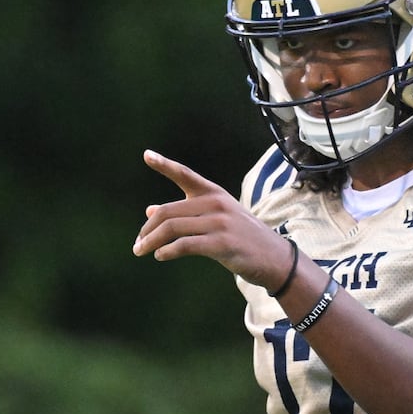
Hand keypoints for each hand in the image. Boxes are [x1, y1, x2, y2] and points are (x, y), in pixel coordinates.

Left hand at [133, 150, 292, 290]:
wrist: (275, 258)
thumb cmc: (242, 238)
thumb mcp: (216, 219)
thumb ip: (186, 213)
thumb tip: (150, 210)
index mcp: (214, 193)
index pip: (185, 175)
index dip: (164, 164)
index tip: (147, 155)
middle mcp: (216, 203)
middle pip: (168, 211)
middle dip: (147, 229)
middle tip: (137, 244)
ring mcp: (220, 223)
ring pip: (172, 228)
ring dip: (151, 241)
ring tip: (141, 250)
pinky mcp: (222, 243)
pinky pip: (184, 245)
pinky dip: (167, 251)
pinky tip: (160, 256)